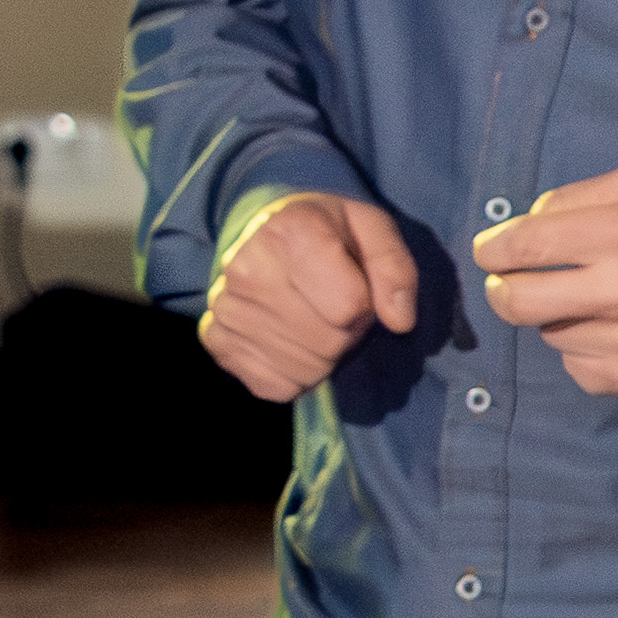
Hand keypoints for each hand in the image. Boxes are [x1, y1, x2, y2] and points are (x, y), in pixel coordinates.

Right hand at [199, 192, 418, 403]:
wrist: (263, 234)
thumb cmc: (326, 233)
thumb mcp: (371, 229)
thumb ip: (394, 267)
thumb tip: (400, 320)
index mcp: (289, 231)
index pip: (350, 306)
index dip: (365, 303)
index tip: (352, 284)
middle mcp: (247, 269)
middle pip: (329, 342)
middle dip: (345, 332)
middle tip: (333, 306)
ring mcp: (226, 309)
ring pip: (306, 370)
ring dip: (323, 356)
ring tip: (312, 321)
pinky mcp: (217, 343)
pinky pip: (278, 387)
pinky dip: (295, 374)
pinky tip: (289, 340)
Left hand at [476, 167, 617, 395]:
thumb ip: (573, 198)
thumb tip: (521, 226)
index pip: (528, 246)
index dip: (495, 249)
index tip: (486, 250)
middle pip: (518, 302)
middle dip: (502, 289)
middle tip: (506, 281)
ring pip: (547, 332)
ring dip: (554, 315)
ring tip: (590, 299)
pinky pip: (573, 363)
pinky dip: (580, 345)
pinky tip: (609, 329)